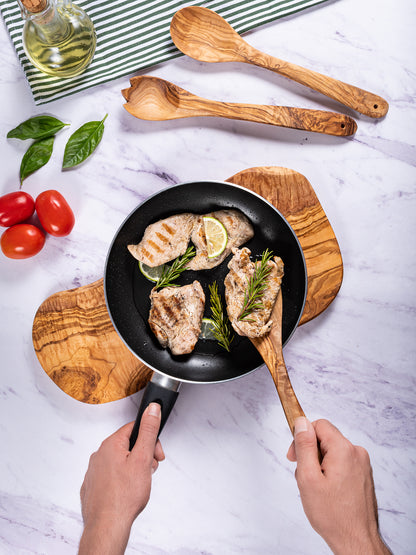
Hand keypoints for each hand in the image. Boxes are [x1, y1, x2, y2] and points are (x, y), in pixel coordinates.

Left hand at [79, 403, 163, 554]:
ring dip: (133, 469)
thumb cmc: (124, 496)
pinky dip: (121, 480)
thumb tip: (152, 409)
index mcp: (111, 444)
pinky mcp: (92, 486)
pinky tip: (126, 492)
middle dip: (143, 456)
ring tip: (138, 484)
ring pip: (120, 461)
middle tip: (149, 471)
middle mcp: (99, 455)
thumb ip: (148, 431)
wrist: (107, 526)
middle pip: (128, 445)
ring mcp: (94, 471)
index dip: (150, 440)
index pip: (135, 428)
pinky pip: (111, 476)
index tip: (156, 454)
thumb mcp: (143, 458)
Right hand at [287, 418, 390, 554]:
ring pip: (332, 451)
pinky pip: (341, 462)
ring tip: (316, 488)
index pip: (318, 425)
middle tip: (304, 476)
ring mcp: (362, 464)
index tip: (294, 456)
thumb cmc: (332, 514)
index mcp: (344, 449)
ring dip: (319, 464)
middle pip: (325, 438)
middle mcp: (356, 452)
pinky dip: (330, 471)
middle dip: (310, 453)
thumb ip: (304, 445)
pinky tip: (327, 491)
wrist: (356, 540)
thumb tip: (301, 422)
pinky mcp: (363, 474)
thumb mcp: (308, 477)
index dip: (302, 437)